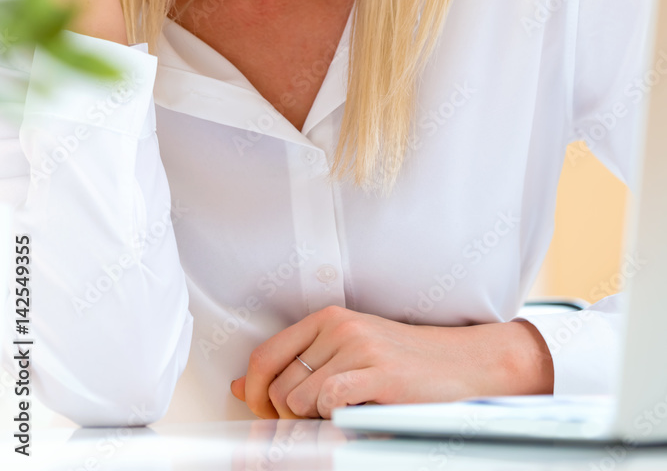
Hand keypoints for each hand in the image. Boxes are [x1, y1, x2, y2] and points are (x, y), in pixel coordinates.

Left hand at [229, 305, 553, 418]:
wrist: (461, 364)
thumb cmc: (402, 362)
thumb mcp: (345, 354)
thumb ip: (296, 366)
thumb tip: (242, 386)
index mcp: (327, 319)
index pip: (265, 356)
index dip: (255, 393)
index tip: (266, 414)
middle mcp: (339, 327)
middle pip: (278, 385)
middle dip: (286, 417)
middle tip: (313, 424)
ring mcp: (359, 348)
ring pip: (300, 400)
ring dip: (313, 422)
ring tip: (340, 418)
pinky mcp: (378, 373)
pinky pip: (329, 403)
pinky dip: (334, 419)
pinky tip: (355, 415)